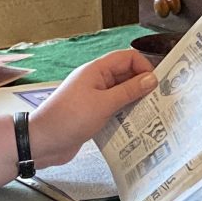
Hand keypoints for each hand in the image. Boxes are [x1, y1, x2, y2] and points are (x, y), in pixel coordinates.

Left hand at [29, 49, 156, 166]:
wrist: (43, 142)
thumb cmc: (69, 119)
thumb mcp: (103, 104)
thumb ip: (128, 91)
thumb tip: (151, 79)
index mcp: (96, 70)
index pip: (127, 58)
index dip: (144, 67)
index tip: (156, 85)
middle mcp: (96, 81)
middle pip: (126, 75)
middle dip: (142, 86)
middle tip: (159, 101)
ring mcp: (94, 97)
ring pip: (122, 94)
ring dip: (135, 102)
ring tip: (150, 115)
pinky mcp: (93, 114)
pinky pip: (115, 109)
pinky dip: (125, 115)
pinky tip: (135, 125)